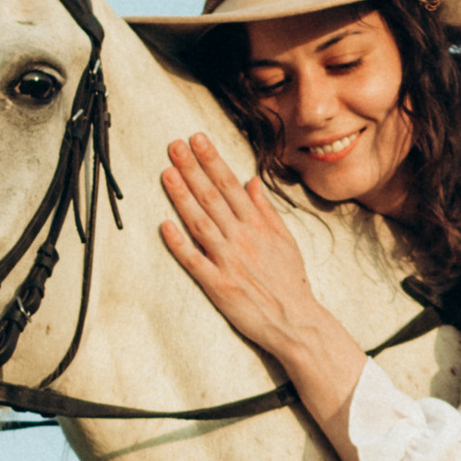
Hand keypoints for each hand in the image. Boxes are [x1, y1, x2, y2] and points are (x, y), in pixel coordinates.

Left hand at [159, 136, 326, 359]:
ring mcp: (228, 261)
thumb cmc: (290, 281)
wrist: (296, 320)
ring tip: (167, 173)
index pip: (230, 185)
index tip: (197, 139)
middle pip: (212, 198)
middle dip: (192, 169)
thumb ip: (266, 209)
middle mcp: (242, 238)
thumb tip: (250, 181)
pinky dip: (179, 244)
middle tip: (175, 146)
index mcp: (258, 225)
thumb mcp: (286, 239)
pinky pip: (194, 261)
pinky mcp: (218, 285)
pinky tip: (164, 225)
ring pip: (200, 223)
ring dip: (182, 197)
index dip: (211, 160)